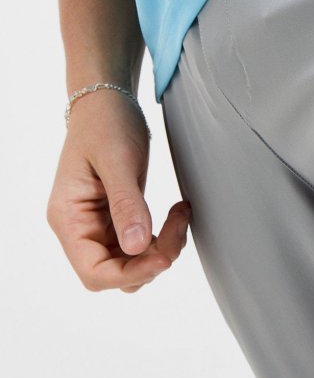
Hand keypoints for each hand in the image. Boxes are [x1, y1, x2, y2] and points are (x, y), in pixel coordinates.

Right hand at [47, 89, 190, 292]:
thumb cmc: (106, 124)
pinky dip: (162, 238)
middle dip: (152, 260)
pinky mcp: (117, 220)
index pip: (93, 272)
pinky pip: (141, 246)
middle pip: (116, 273)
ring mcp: (98, 226)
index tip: (163, 258)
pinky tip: (176, 214)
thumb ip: (126, 205)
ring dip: (162, 248)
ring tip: (180, 214)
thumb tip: (135, 248)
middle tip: (178, 225)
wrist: (108, 103)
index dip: (129, 274)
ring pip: (132, 263)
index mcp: (68, 218)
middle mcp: (80, 229)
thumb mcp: (118, 161)